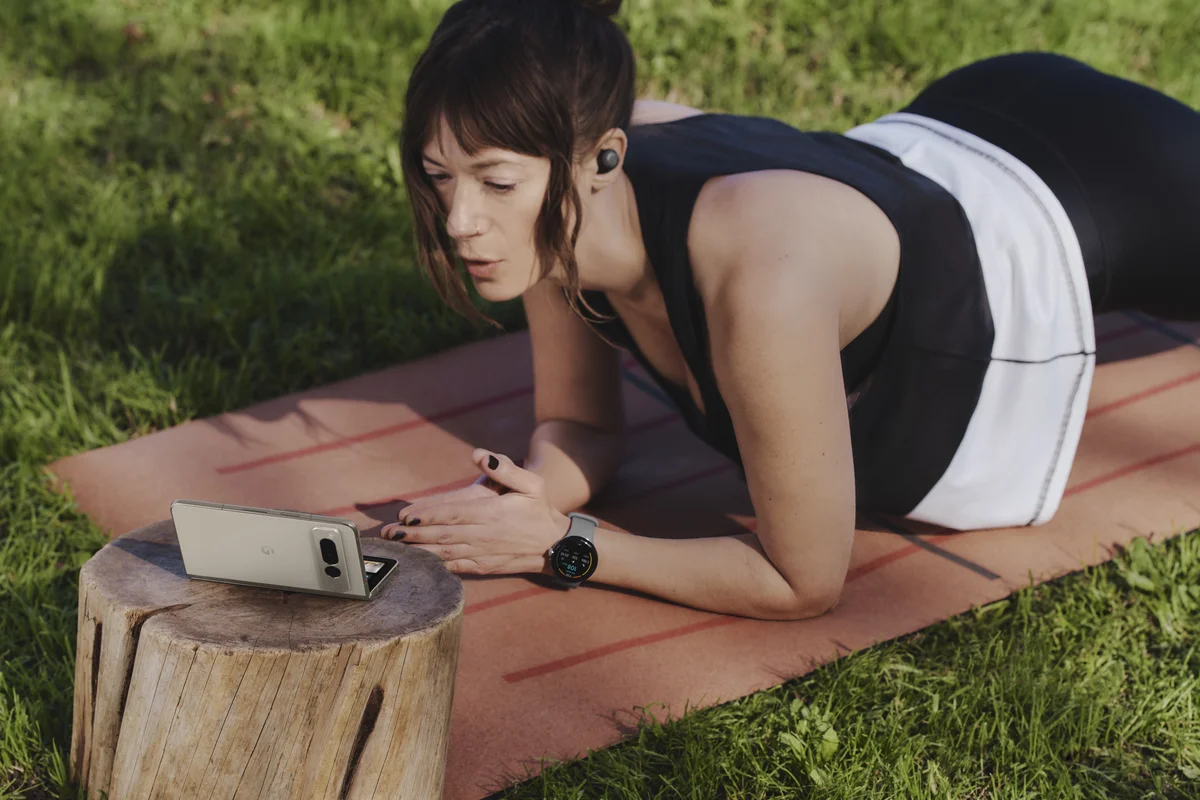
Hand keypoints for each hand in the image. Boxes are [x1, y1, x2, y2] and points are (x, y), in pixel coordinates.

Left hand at [380, 449, 570, 575]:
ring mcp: (483, 553)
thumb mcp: (531, 483)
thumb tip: (480, 454)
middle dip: (412, 534)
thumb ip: (505, 468)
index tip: (404, 515)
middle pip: (442, 534)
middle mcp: (484, 534)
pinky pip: (455, 566)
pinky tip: (419, 564)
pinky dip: (436, 566)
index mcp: (492, 512)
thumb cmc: (540, 510)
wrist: (555, 545)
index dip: (426, 514)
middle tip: (388, 533)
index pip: (452, 512)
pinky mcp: (483, 567)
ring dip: (418, 550)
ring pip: (444, 552)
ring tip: (396, 547)